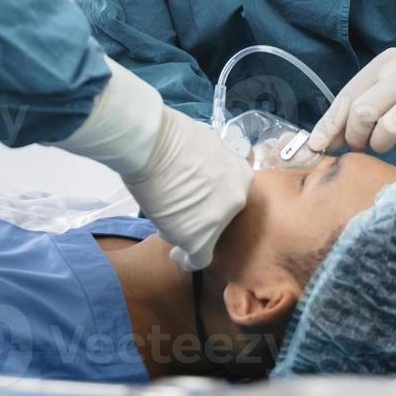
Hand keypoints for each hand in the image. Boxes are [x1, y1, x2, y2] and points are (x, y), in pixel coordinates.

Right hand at [50, 57, 253, 271]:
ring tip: (165, 215)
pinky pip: (196, 259)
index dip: (212, 203)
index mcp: (243, 175)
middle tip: (179, 211)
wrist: (153, 145)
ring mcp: (219, 220)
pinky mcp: (198, 238)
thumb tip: (206, 178)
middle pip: (220, 219)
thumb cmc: (171, 137)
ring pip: (203, 237)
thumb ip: (214, 168)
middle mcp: (238, 199)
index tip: (197, 205)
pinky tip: (175, 256)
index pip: (231, 199)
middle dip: (199, 218)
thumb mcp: (207, 146)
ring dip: (185, 231)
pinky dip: (185, 259)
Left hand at [308, 49, 395, 157]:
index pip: (347, 96)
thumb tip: (319, 143)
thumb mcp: (385, 92)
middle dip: (356, 137)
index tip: (316, 147)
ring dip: (381, 144)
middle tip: (364, 144)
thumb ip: (353, 112)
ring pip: (386, 129)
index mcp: (386, 63)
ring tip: (390, 141)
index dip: (329, 126)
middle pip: (362, 113)